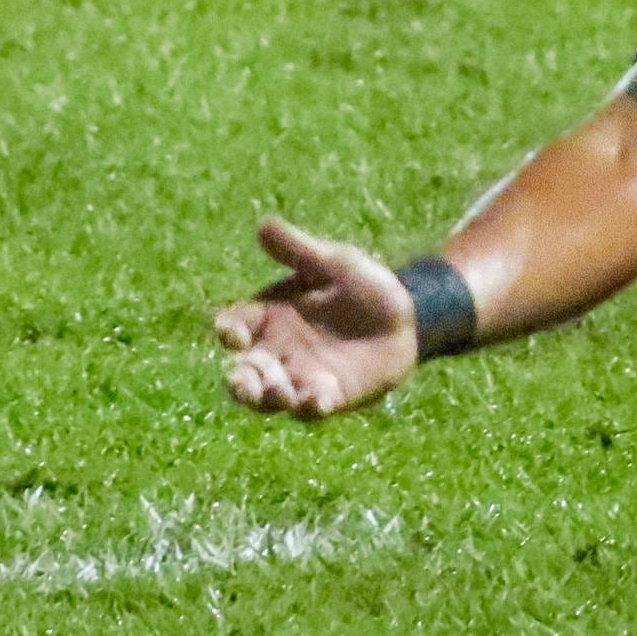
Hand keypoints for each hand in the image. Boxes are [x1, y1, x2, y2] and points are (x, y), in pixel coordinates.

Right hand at [212, 217, 418, 421]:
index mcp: (267, 316)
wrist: (408, 315)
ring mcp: (301, 377)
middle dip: (239, 381)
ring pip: (270, 397)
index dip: (228, 331)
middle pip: (244, 372)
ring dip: (267, 399)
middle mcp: (277, 351)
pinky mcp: (330, 396)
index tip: (234, 335)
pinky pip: (311, 409)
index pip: (234, 326)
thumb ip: (299, 250)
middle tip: (242, 382)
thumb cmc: (363, 284)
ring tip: (278, 394)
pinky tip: (318, 400)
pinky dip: (310, 407)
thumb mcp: (333, 262)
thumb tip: (264, 226)